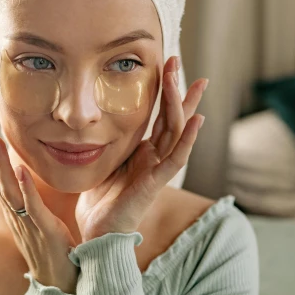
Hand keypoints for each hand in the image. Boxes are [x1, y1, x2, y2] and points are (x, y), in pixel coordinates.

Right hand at [0, 118, 79, 294]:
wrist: (60, 283)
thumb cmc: (51, 248)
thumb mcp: (37, 216)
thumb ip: (29, 196)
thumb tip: (27, 172)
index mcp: (13, 208)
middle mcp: (14, 213)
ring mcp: (26, 222)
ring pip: (8, 188)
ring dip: (0, 162)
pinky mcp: (43, 230)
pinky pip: (31, 206)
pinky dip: (25, 186)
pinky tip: (21, 168)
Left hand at [74, 56, 207, 241]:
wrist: (97, 234)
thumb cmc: (99, 202)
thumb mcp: (103, 162)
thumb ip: (111, 143)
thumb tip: (99, 120)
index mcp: (143, 152)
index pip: (159, 117)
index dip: (166, 93)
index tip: (168, 66)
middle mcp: (154, 157)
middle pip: (172, 118)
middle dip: (177, 89)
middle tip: (178, 60)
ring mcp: (157, 169)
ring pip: (175, 131)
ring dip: (181, 104)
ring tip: (188, 80)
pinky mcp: (155, 183)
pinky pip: (176, 158)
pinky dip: (187, 139)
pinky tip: (197, 120)